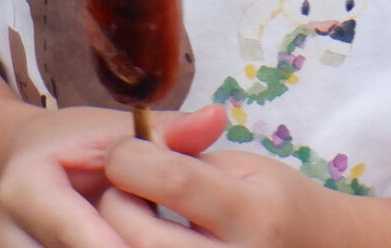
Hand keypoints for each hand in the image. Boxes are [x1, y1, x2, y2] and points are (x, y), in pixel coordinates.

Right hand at [0, 105, 225, 247]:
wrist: (18, 169)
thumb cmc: (72, 147)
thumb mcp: (112, 132)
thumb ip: (164, 133)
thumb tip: (216, 119)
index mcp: (25, 189)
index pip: (76, 232)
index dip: (126, 244)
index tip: (166, 241)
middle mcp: (5, 237)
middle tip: (173, 243)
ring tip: (160, 240)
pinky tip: (139, 244)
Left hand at [98, 132, 345, 247]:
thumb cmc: (274, 200)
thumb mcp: (242, 166)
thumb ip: (186, 158)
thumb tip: (128, 150)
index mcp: (254, 213)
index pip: (176, 180)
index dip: (134, 159)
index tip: (124, 151)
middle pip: (146, 239)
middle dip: (117, 206)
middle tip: (119, 187)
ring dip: (116, 237)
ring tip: (129, 215)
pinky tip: (139, 238)